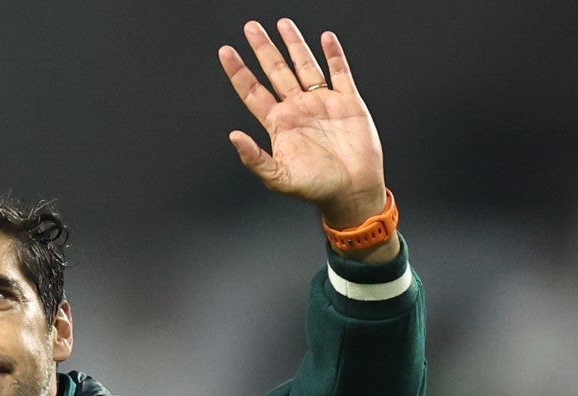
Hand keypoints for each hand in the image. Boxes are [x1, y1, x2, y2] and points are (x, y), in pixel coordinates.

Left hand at [219, 20, 385, 228]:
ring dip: (294, 44)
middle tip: (250, 27)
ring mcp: (322, 102)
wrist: (351, 191)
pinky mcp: (348, 102)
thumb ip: (254, 158)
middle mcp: (298, 109)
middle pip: (276, 71)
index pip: (253, 91)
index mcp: (279, 124)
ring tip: (282, 23)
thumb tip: (233, 137)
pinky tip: (325, 38)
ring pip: (305, 65)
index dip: (238, 71)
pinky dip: (333, 54)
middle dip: (263, 48)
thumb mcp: (278, 177)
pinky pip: (340, 72)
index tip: (225, 51)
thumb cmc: (315, 188)